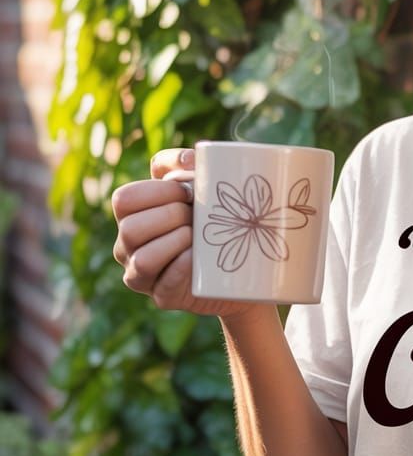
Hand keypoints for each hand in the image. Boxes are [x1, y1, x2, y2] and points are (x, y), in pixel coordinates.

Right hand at [112, 148, 264, 320]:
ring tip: (198, 237)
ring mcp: (142, 275)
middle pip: (130, 229)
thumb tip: (189, 158)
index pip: (124, 199)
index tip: (189, 192)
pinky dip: (182, 268)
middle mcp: (128, 246)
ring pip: (141, 259)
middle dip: (170, 217)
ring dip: (174, 242)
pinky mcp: (163, 297)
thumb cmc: (217, 219)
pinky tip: (197, 258)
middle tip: (196, 217)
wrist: (246, 266)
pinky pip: (162, 285)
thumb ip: (188, 164)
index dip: (157, 192)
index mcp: (133, 215)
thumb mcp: (203, 186)